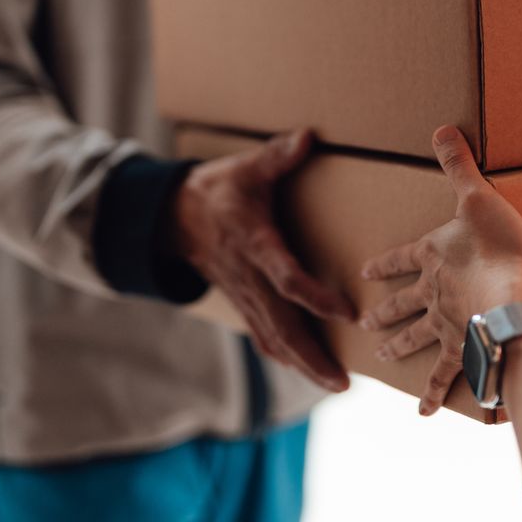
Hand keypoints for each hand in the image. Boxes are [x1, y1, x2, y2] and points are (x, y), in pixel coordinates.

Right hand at [175, 129, 353, 391]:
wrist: (172, 217)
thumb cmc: (218, 190)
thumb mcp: (245, 168)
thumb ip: (277, 157)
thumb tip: (308, 137)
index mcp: (253, 243)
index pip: (286, 277)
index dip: (315, 296)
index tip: (348, 311)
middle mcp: (248, 277)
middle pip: (281, 326)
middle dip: (311, 357)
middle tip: (342, 383)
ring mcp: (243, 295)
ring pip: (273, 339)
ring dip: (303, 366)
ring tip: (336, 385)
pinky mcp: (243, 303)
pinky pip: (263, 336)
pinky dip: (285, 356)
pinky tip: (308, 371)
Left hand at [359, 125, 521, 414]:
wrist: (511, 296)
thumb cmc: (499, 247)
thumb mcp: (478, 197)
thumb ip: (459, 165)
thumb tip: (441, 127)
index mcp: (432, 255)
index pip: (400, 257)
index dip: (383, 263)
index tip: (364, 270)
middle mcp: (431, 291)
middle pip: (404, 303)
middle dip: (386, 311)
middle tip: (365, 322)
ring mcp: (444, 323)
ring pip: (417, 338)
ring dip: (401, 347)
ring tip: (384, 358)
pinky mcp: (461, 348)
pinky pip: (446, 376)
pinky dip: (434, 395)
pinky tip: (423, 413)